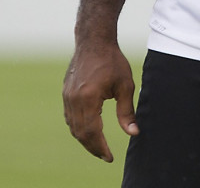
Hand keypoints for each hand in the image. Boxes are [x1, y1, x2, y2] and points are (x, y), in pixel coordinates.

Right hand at [62, 41, 138, 161]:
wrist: (94, 41)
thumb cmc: (112, 61)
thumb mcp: (125, 86)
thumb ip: (127, 112)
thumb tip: (134, 133)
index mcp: (88, 99)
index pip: (92, 132)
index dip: (101, 148)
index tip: (109, 157)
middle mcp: (74, 100)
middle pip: (80, 133)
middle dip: (93, 147)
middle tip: (105, 155)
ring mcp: (67, 97)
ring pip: (73, 126)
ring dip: (84, 139)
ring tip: (98, 146)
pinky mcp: (65, 93)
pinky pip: (69, 117)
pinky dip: (77, 127)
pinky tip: (87, 130)